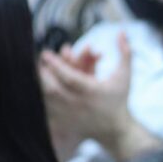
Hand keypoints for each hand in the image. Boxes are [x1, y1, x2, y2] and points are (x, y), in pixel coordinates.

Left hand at [40, 32, 133, 150]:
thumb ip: (125, 53)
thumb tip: (122, 32)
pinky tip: (37, 87)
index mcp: (93, 91)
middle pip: (54, 89)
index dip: (57, 65)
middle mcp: (79, 103)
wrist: (116, 129)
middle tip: (38, 63)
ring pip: (47, 99)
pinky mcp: (63, 122)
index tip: (46, 53)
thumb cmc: (119, 99)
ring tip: (37, 72)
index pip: (70, 77)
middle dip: (43, 74)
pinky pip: (47, 110)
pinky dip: (40, 98)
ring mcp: (70, 114)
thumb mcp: (125, 75)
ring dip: (40, 84)